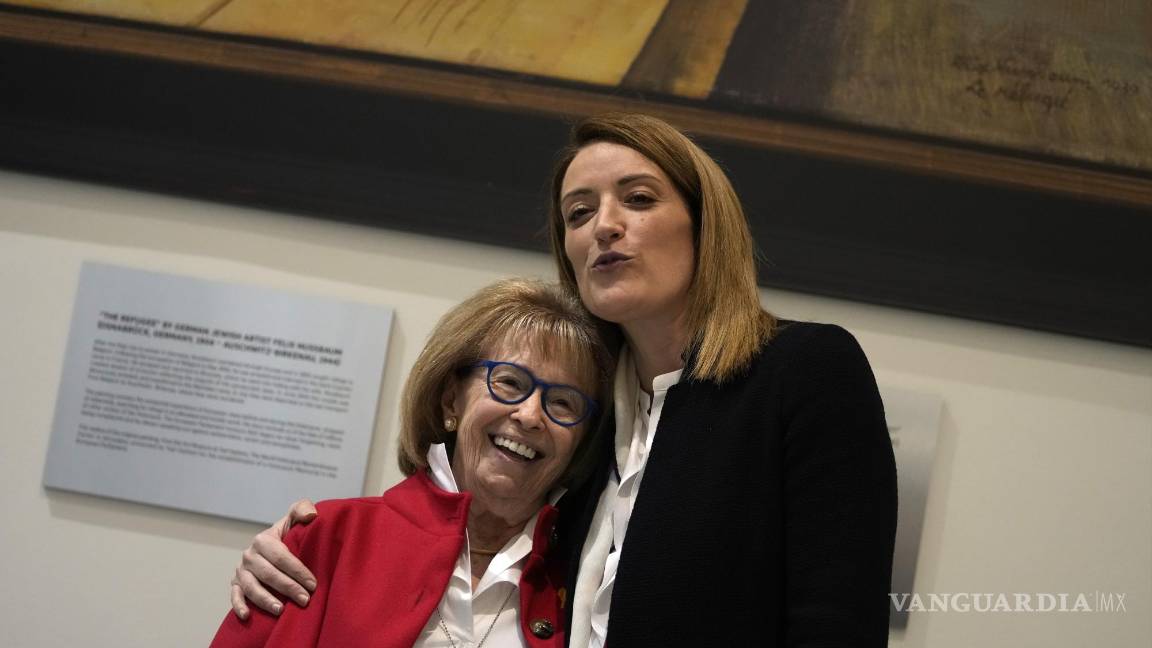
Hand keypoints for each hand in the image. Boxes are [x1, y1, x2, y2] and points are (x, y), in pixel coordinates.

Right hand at [230, 499, 318, 619]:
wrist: (270, 546)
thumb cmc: (287, 534)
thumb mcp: (294, 519)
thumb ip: (302, 510)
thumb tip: (311, 515)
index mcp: (263, 539)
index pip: (281, 557)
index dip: (298, 571)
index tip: (313, 584)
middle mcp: (249, 555)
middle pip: (268, 574)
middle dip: (288, 588)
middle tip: (305, 600)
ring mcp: (241, 570)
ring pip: (251, 587)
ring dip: (266, 600)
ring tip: (281, 610)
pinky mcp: (235, 583)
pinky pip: (235, 595)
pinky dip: (239, 605)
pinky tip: (247, 616)